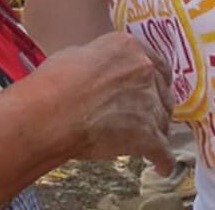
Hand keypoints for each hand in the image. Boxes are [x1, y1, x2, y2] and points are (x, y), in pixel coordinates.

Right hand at [35, 31, 175, 174]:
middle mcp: (145, 71)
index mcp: (129, 48)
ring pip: (163, 122)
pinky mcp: (148, 135)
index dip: (152, 81)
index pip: (156, 64)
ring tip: (146, 144)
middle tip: (141, 117)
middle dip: (154, 106)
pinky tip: (159, 166)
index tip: (148, 90)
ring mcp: (149, 103)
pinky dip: (162, 160)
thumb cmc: (54, 84)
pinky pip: (164, 152)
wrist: (51, 112)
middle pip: (162, 93)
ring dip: (155, 132)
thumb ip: (100, 62)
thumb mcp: (76, 55)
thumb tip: (100, 72)